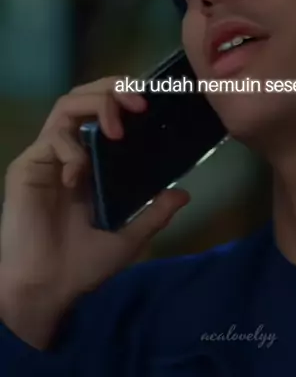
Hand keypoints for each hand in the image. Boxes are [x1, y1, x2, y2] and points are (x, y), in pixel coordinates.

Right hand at [0, 77, 189, 347]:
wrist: (48, 289)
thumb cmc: (85, 263)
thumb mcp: (130, 237)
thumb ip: (155, 213)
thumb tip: (183, 193)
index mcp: (95, 160)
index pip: (108, 111)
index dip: (127, 97)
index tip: (155, 99)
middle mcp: (72, 149)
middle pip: (87, 95)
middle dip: (114, 89)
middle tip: (139, 102)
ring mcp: (49, 155)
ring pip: (67, 104)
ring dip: (96, 105)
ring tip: (117, 128)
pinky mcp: (29, 165)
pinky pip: (52, 138)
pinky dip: (72, 149)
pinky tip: (79, 175)